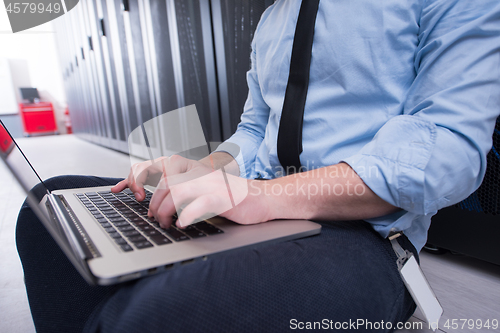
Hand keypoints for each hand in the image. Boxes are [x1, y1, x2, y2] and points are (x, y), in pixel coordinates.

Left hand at [112, 155, 270, 228]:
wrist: (260, 199)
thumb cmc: (230, 198)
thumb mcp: (202, 190)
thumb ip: (182, 191)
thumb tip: (155, 203)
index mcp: (193, 169)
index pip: (157, 165)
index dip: (135, 175)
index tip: (120, 189)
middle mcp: (200, 173)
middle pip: (164, 183)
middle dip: (153, 204)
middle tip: (156, 219)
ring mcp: (211, 184)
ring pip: (176, 192)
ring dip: (165, 211)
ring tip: (167, 224)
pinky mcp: (221, 197)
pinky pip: (197, 205)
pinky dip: (185, 216)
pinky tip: (183, 224)